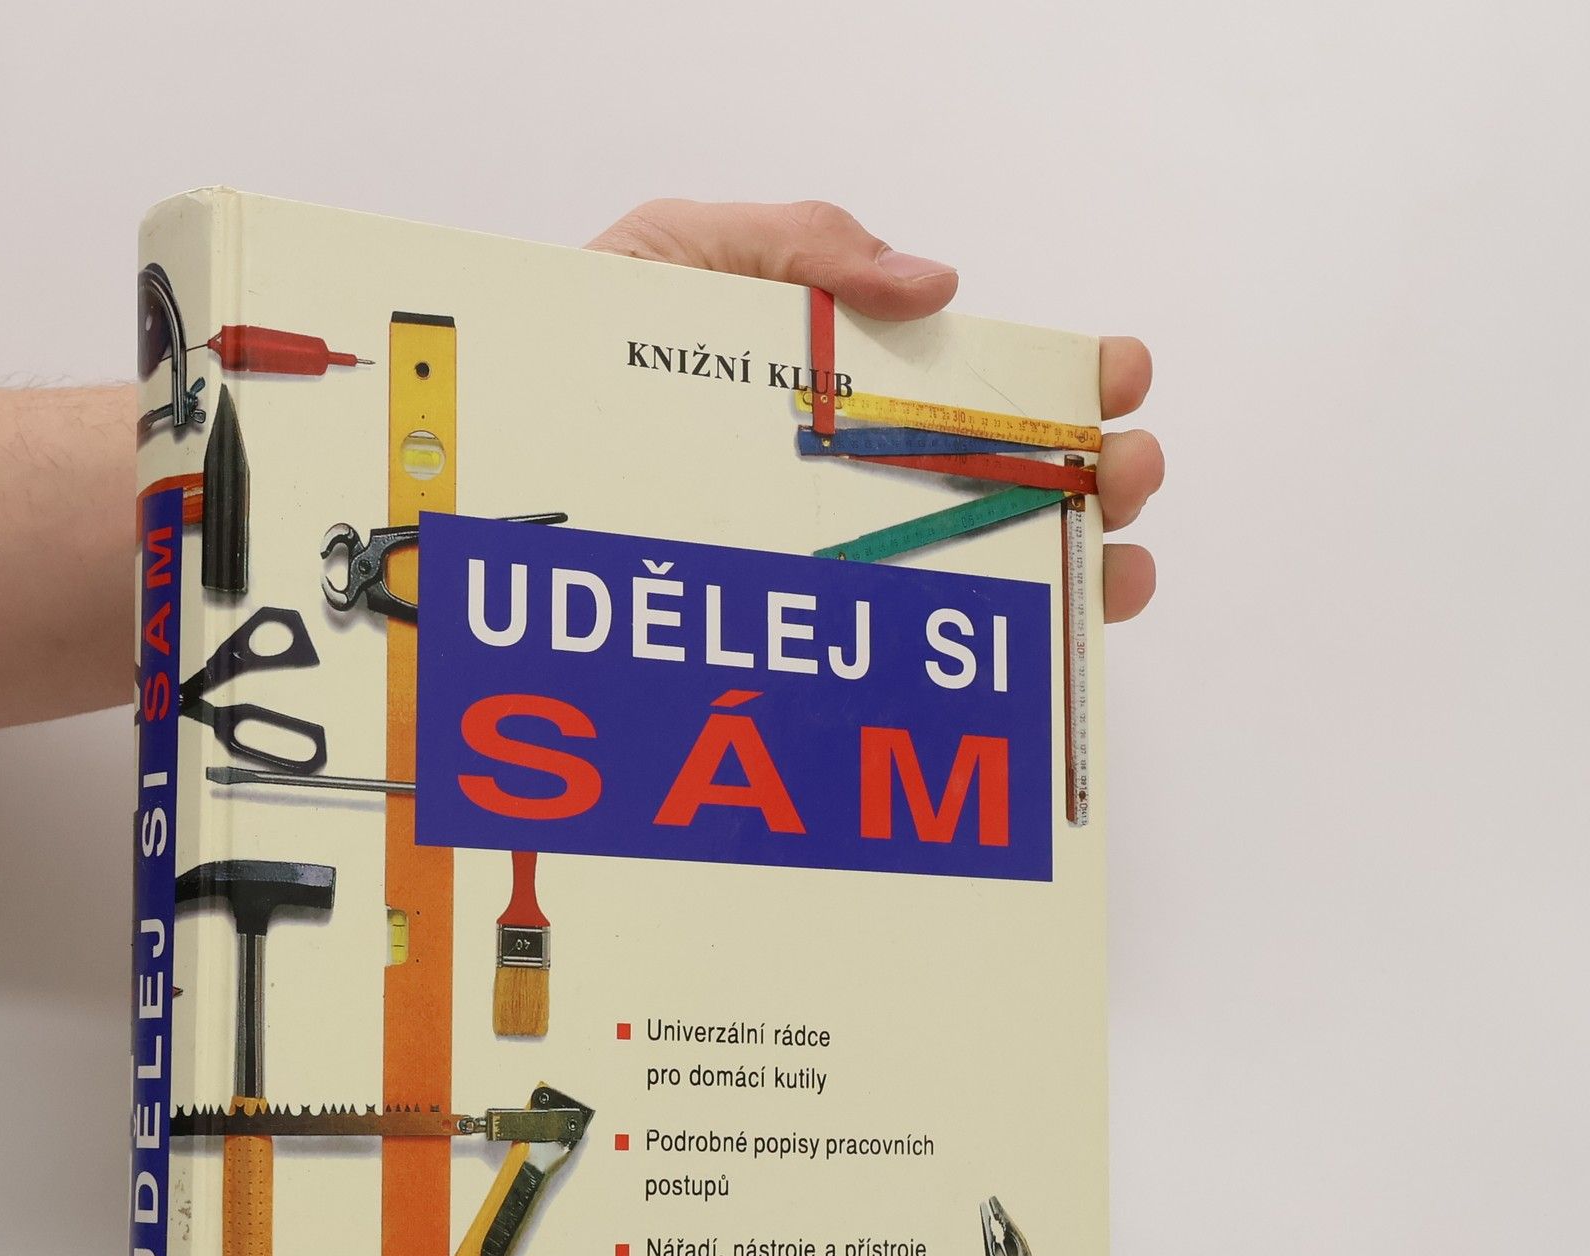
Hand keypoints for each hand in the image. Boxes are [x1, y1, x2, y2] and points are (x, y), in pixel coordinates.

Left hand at [589, 200, 1160, 621]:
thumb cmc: (580, 340)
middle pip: (1012, 485)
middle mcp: (860, 477)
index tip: (1117, 383)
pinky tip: (1025, 662)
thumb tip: (937, 282)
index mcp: (848, 380)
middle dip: (1098, 480)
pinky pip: (895, 661)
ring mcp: (834, 559)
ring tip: (1105, 576)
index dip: (1071, 381)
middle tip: (1119, 479)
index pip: (987, 384)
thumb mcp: (681, 251)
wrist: (483, 443)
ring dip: (1066, 576)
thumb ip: (801, 242)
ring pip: (979, 579)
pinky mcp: (792, 633)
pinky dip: (974, 667)